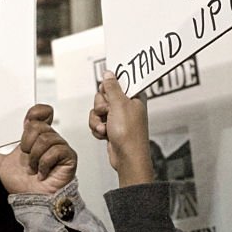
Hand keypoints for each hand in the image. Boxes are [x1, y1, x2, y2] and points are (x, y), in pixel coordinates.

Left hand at [0, 104, 76, 194]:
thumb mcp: (3, 167)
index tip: (26, 123)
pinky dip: (44, 164)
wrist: (34, 201)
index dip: (36, 112)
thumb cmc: (24, 186)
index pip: (41, 114)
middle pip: (38, 126)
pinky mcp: (68, 156)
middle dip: (27, 145)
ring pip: (45, 139)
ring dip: (35, 158)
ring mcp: (60, 148)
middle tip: (28, 159)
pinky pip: (55, 150)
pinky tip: (43, 172)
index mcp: (35, 138)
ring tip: (35, 168)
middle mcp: (49, 140)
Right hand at [89, 71, 153, 186]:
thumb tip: (109, 73)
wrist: (127, 158)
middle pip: (103, 96)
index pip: (118, 82)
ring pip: (97, 110)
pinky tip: (105, 134)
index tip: (107, 93)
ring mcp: (118, 118)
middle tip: (107, 112)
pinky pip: (97, 121)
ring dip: (97, 120)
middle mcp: (127, 106)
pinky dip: (97, 128)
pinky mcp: (111, 128)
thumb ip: (112, 87)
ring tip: (106, 128)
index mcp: (134, 96)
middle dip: (101, 106)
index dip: (109, 87)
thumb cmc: (129, 134)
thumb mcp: (119, 104)